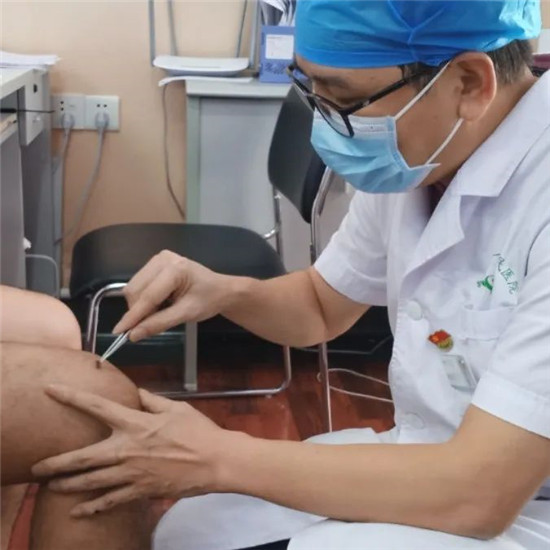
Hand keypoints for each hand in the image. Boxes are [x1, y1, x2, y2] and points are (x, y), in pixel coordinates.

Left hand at [32, 384, 232, 516]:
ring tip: (50, 486)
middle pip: (83, 457)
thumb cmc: (197, 430)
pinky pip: (110, 501)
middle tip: (36, 467)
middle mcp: (127, 449)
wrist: (215, 460)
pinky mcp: (140, 490)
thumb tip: (136, 392)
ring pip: (91, 481)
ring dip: (68, 485)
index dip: (71, 397)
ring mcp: (132, 473)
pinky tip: (76, 511)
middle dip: (56, 462)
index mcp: (136, 423)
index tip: (50, 390)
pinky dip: (92, 507)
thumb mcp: (175, 408)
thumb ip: (151, 400)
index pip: (97, 407)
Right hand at [114, 250, 229, 340]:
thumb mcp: (186, 314)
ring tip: (161, 311)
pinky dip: (143, 299)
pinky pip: (139, 285)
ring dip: (140, 306)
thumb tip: (133, 334)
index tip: (119, 332)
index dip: (133, 316)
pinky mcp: (154, 264)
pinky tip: (159, 303)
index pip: (148, 296)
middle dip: (138, 311)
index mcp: (175, 269)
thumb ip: (159, 323)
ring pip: (133, 287)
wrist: (220, 289)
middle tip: (149, 325)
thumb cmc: (208, 300)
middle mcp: (163, 259)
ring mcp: (157, 259)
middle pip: (135, 290)